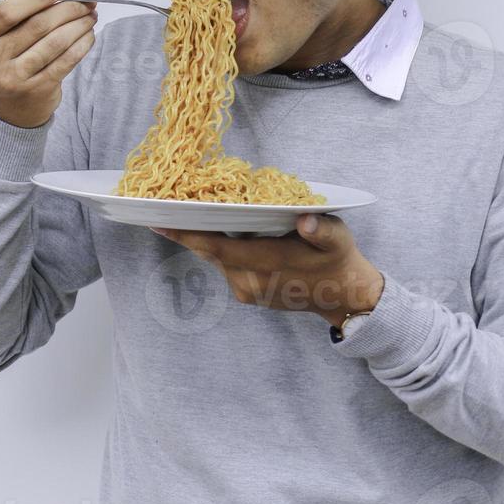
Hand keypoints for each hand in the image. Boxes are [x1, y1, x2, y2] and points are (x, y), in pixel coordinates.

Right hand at [0, 0, 97, 127]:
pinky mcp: (37, 89)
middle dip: (67, 9)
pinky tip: (88, 35)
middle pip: (37, 25)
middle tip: (86, 2)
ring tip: (91, 16)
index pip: (8, 11)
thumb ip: (14, 1)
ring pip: (54, 43)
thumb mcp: (1, 32)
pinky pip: (65, 62)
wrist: (10, 108)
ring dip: (79, 25)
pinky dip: (81, 45)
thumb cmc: (7, 59)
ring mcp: (14, 77)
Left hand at [152, 215, 383, 327]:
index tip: (160, 221)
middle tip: (162, 206)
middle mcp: (249, 282)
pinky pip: (225, 265)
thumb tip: (305, 220)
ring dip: (201, 238)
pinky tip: (214, 229)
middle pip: (209, 252)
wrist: (344, 297)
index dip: (187, 234)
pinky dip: (216, 248)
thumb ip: (321, 230)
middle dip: (186, 231)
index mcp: (268, 264)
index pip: (218, 247)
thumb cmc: (339, 260)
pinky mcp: (247, 293)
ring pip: (215, 259)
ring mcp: (246, 290)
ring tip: (186, 212)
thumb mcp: (337, 239)